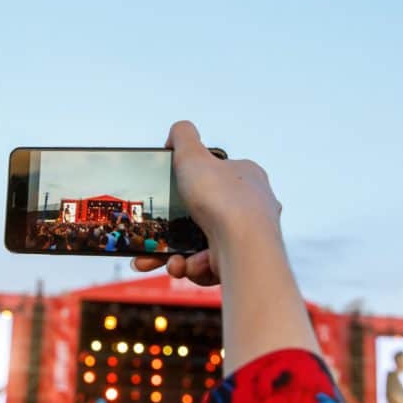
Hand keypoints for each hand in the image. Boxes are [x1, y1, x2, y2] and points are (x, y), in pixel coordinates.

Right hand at [131, 121, 317, 369]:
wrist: (245, 248)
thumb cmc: (221, 199)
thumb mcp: (193, 155)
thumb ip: (182, 136)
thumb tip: (175, 134)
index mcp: (247, 177)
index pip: (213, 177)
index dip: (186, 188)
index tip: (166, 201)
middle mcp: (253, 206)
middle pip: (200, 217)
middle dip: (172, 232)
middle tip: (150, 243)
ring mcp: (249, 237)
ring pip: (201, 245)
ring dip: (177, 255)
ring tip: (168, 263)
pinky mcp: (243, 264)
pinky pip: (209, 266)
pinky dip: (195, 268)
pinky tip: (189, 267)